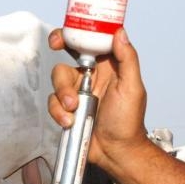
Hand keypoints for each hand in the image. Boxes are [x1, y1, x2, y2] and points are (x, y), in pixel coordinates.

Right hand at [47, 28, 149, 168]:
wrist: (115, 151)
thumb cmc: (128, 122)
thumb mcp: (132, 87)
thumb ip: (127, 58)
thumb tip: (119, 33)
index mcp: (106, 67)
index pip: (87, 44)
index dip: (71, 37)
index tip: (60, 38)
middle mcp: (88, 78)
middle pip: (64, 64)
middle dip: (62, 76)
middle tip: (62, 89)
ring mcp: (75, 94)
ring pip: (56, 84)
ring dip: (62, 96)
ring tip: (73, 109)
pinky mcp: (64, 110)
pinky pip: (52, 104)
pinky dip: (58, 112)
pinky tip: (70, 121)